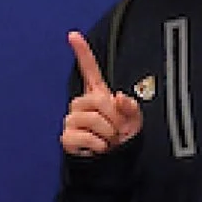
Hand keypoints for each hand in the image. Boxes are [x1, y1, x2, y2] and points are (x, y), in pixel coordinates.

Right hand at [60, 30, 143, 158]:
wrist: (113, 166)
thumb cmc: (123, 140)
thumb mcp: (135, 122)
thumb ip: (132, 107)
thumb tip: (118, 97)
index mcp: (98, 95)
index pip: (89, 70)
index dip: (82, 52)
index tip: (73, 35)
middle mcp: (82, 104)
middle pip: (97, 100)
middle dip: (113, 117)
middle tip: (117, 131)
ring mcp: (72, 120)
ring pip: (92, 119)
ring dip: (107, 133)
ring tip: (108, 141)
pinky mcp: (67, 137)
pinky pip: (84, 136)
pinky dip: (98, 145)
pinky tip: (99, 148)